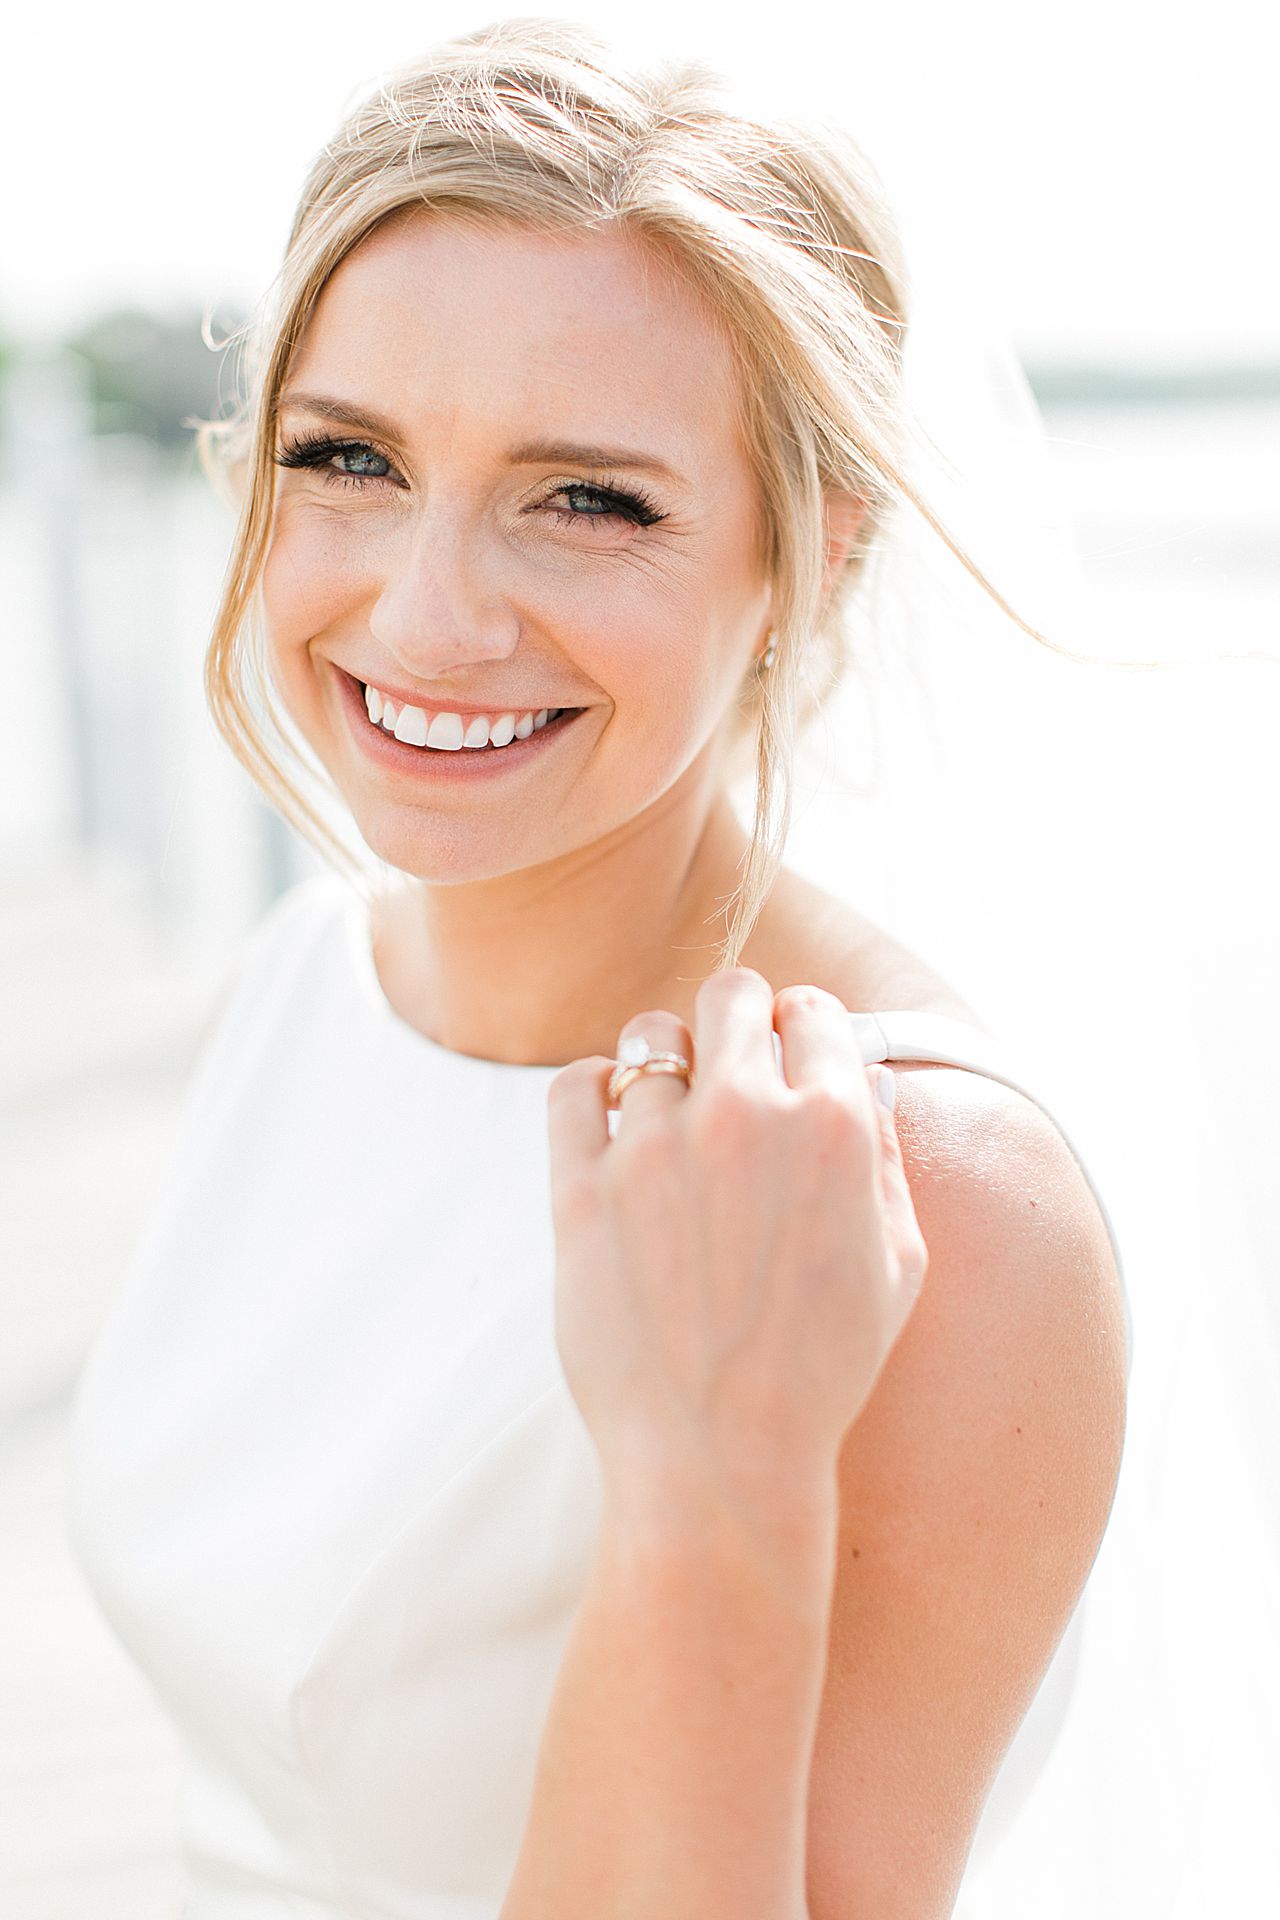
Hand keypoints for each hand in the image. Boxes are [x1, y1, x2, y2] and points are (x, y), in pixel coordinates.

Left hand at [546, 970, 927, 1521]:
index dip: (803, 1027)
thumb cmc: (821, 1372)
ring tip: (670, 1116)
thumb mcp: (897, 1264)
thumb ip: (886, 1156)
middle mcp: (743, 1117)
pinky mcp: (580, 1187)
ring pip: (648, 1039)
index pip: (813, 1011)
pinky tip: (611, 1124)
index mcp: (832, 1127)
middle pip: (730, 994)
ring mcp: (653, 1149)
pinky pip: (574, 1088)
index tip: (789, 1050)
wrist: (719, 1459)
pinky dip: (593, 1092)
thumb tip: (866, 1076)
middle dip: (738, 1018)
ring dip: (665, 1065)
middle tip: (731, 1062)